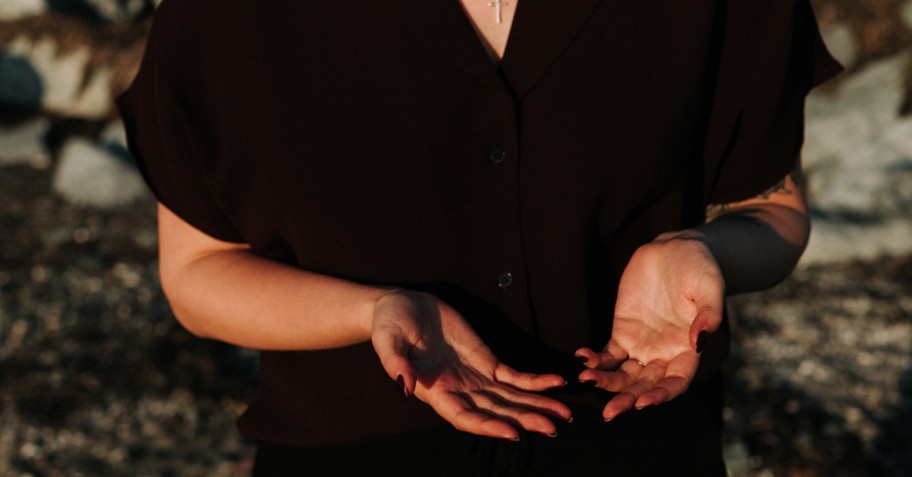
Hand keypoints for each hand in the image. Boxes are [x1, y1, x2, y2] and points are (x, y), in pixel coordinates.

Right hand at [371, 289, 571, 439]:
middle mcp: (459, 391)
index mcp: (435, 392)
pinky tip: (556, 383)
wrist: (400, 305)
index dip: (489, 427)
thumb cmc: (389, 325)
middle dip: (525, 420)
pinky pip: (514, 376)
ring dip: (537, 406)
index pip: (466, 417)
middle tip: (554, 427)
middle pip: (497, 412)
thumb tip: (406, 386)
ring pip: (511, 399)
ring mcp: (475, 377)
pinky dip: (535, 381)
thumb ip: (396, 364)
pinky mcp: (486, 360)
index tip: (513, 433)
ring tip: (565, 413)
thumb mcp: (388, 341)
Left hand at [575, 232, 723, 420]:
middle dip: (628, 399)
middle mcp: (665, 354)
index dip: (660, 395)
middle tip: (610, 412)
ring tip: (587, 380)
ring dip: (606, 383)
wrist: (676, 249)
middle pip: (645, 385)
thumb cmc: (700, 268)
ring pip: (623, 374)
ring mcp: (642, 345)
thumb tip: (700, 340)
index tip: (643, 403)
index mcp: (688, 350)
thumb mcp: (709, 287)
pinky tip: (581, 359)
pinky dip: (595, 360)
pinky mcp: (623, 332)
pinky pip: (608, 353)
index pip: (675, 382)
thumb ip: (708, 313)